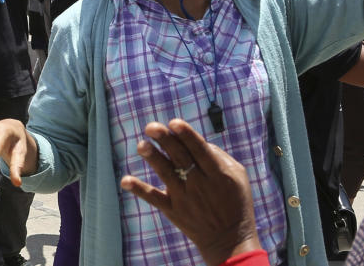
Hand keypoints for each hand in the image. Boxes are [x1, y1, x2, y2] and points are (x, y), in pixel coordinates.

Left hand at [120, 119, 261, 265]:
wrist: (230, 240)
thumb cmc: (235, 201)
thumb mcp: (238, 176)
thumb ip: (218, 155)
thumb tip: (195, 139)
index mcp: (217, 173)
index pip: (200, 150)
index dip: (187, 135)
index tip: (174, 123)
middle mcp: (200, 184)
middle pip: (180, 157)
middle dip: (166, 140)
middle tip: (151, 127)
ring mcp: (184, 198)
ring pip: (167, 174)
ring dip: (153, 158)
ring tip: (141, 145)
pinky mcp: (173, 210)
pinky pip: (155, 199)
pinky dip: (140, 190)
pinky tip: (125, 181)